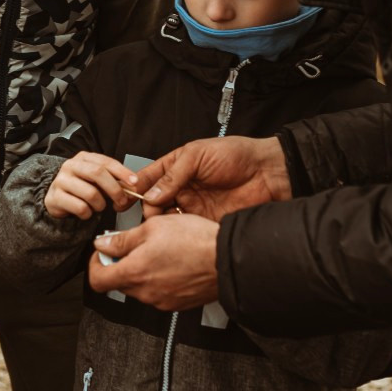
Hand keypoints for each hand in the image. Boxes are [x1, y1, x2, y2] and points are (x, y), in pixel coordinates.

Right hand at [44, 151, 139, 221]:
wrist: (57, 199)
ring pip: (90, 193)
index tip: (134, 182)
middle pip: (97, 173)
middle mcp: (71, 166)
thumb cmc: (81, 188)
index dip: (122, 172)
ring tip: (98, 206)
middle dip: (114, 189)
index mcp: (83, 158)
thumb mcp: (97, 180)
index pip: (106, 162)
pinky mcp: (55, 197)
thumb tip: (132, 186)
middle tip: (122, 200)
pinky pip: (80, 207)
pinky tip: (86, 212)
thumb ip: (113, 180)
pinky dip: (88, 214)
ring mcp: (61, 181)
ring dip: (100, 205)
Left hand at [88, 213, 220, 308]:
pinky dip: (159, 279)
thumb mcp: (153, 227)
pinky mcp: (177, 304)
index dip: (96, 264)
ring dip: (142, 271)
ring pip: (140, 287)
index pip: (97, 280)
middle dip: (121, 264)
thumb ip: (122, 239)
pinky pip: (158, 292)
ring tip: (159, 251)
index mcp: (134, 273)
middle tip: (134, 245)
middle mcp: (145, 293)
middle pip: (119, 283)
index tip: (103, 252)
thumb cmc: (194, 240)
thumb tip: (103, 244)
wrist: (228, 259)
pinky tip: (173, 263)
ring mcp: (161, 301)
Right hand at [134, 136, 290, 220]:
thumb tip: (151, 194)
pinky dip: (176, 234)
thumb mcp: (198, 155)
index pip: (148, 178)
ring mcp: (192, 206)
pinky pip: (184, 230)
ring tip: (157, 227)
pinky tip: (174, 234)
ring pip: (166, 219)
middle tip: (147, 215)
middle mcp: (182, 187)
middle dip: (146, 209)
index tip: (123, 198)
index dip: (134, 188)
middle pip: (153, 202)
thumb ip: (173, 174)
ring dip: (160, 224)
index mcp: (176, 167)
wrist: (268, 174)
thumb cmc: (236, 155)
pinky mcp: (204, 222)